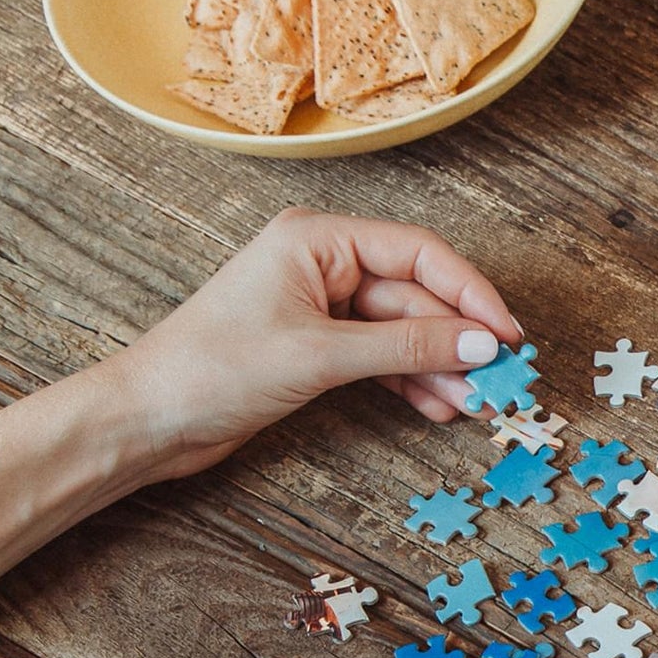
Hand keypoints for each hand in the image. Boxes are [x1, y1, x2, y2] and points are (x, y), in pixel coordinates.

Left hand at [107, 207, 521, 480]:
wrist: (149, 419)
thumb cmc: (212, 369)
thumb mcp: (320, 355)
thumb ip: (406, 347)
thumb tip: (482, 345)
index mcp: (318, 238)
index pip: (419, 253)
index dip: (471, 293)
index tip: (508, 335)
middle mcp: (325, 263)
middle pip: (417, 296)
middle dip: (459, 341)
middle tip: (500, 381)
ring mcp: (324, 306)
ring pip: (405, 332)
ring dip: (442, 368)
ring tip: (474, 406)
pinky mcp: (321, 347)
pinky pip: (385, 357)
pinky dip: (413, 381)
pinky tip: (439, 407)